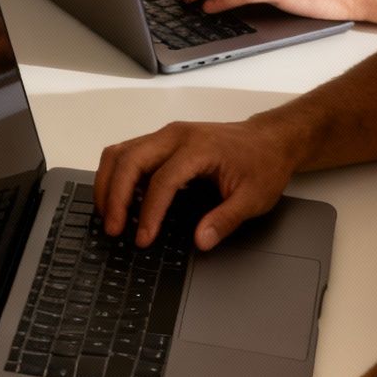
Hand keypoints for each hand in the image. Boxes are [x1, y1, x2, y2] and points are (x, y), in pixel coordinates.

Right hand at [94, 119, 297, 250]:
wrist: (269, 140)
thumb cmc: (262, 165)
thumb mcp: (253, 198)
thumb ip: (224, 221)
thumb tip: (200, 241)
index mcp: (198, 148)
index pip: (162, 180)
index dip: (149, 212)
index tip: (143, 238)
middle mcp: (175, 136)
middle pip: (129, 160)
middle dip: (114, 196)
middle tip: (113, 228)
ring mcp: (165, 136)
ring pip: (120, 153)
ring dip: (107, 183)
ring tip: (107, 214)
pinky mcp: (160, 142)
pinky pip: (127, 153)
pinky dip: (115, 175)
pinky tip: (117, 199)